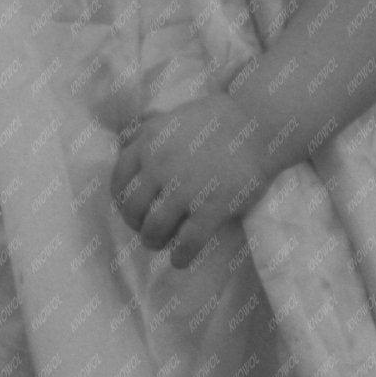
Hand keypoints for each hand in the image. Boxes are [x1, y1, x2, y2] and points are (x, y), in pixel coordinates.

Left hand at [111, 93, 270, 267]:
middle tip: (147, 229)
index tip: (131, 210)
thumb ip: (144, 129)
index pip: (119, 181)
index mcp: (148, 142)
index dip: (121, 201)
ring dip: (154, 242)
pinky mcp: (212, 206)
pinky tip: (181, 260)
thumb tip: (120, 140)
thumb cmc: (215, 119)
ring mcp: (185, 187)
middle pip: (133, 209)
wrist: (257, 125)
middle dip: (136, 225)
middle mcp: (160, 165)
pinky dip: (181, 256)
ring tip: (162, 244)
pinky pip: (188, 242)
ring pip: (154, 229)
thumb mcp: (170, 116)